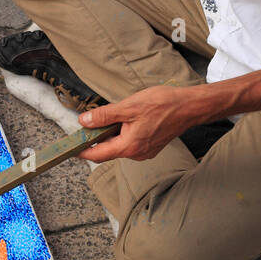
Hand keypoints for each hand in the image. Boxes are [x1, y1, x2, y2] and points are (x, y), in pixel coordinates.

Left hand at [77, 85, 199, 162]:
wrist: (189, 107)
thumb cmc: (162, 105)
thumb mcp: (129, 107)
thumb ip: (104, 115)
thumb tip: (84, 122)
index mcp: (129, 146)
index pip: (99, 154)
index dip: (83, 151)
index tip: (71, 148)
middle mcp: (137, 154)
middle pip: (109, 150)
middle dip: (97, 139)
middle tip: (87, 124)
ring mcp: (146, 151)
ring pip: (120, 145)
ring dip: (111, 134)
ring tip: (109, 117)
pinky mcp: (152, 146)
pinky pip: (131, 142)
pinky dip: (123, 133)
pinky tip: (126, 120)